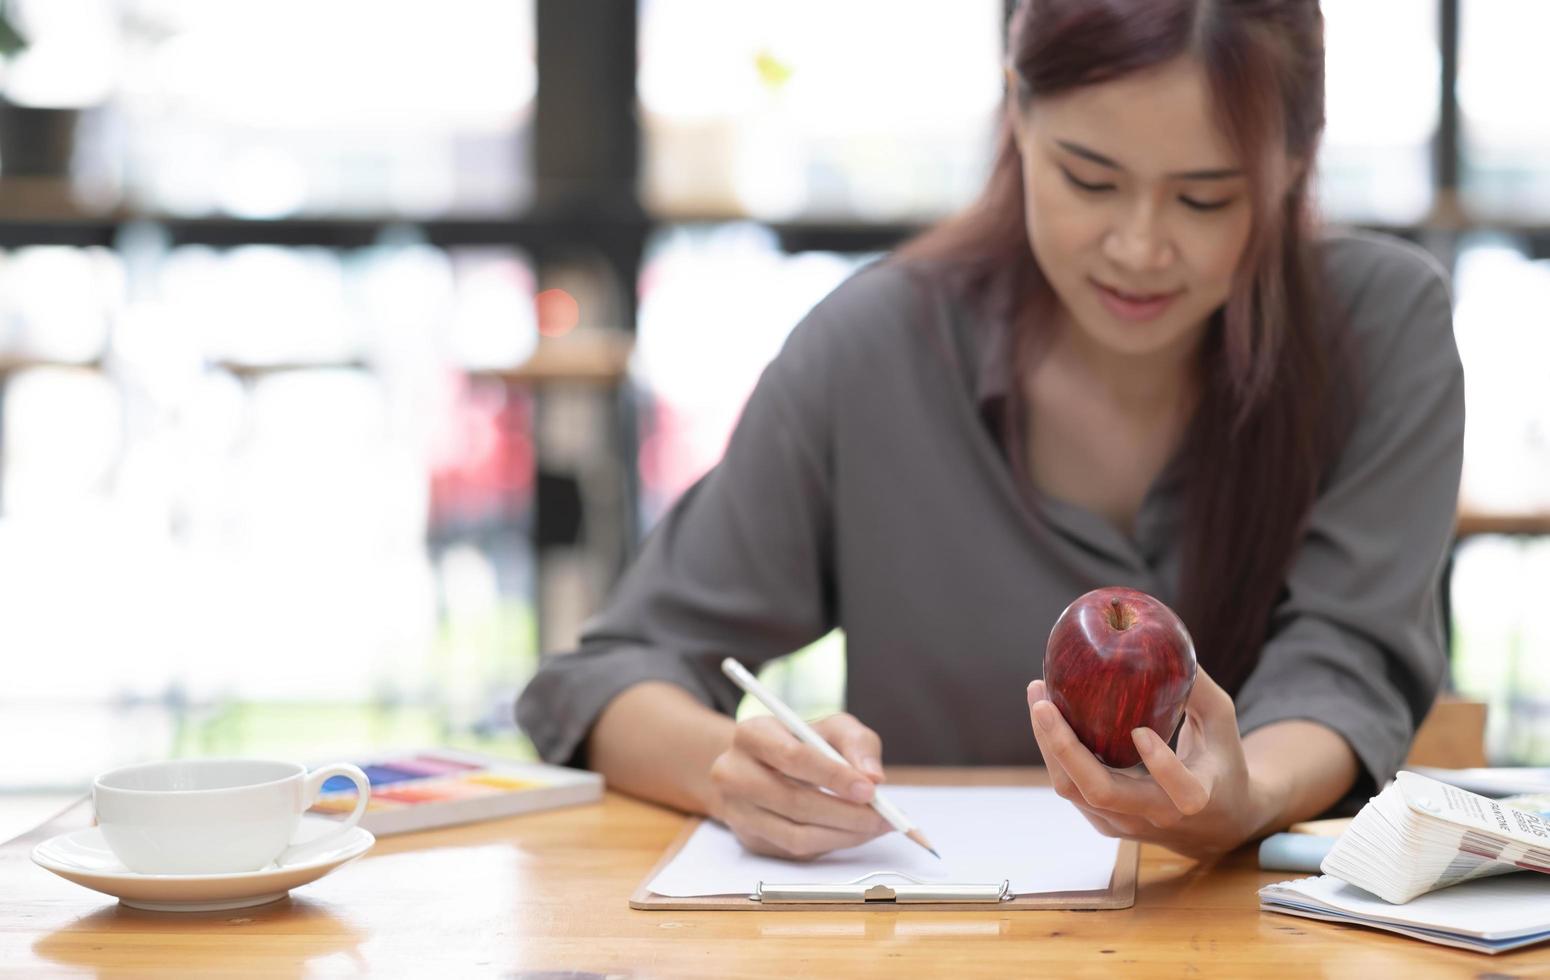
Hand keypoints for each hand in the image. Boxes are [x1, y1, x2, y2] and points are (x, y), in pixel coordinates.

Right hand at [707, 712, 891, 860]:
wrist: (763, 765)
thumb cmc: (802, 742)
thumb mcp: (831, 728)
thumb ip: (856, 744)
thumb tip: (873, 777)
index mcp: (752, 734)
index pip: (794, 758)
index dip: (834, 776)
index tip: (870, 790)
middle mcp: (733, 772)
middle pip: (794, 802)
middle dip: (846, 814)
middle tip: (883, 818)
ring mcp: (736, 811)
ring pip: (795, 835)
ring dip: (843, 836)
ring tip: (874, 828)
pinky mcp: (748, 839)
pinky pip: (794, 851)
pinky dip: (830, 845)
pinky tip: (852, 833)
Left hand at [1027, 669, 1280, 860]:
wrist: (1214, 824)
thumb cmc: (1221, 761)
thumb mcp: (1222, 723)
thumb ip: (1198, 687)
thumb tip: (1166, 640)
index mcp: (1198, 798)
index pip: (1181, 792)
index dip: (1161, 765)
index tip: (1142, 730)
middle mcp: (1156, 816)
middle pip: (1101, 792)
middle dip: (1066, 748)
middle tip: (1044, 704)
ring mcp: (1124, 824)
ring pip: (1074, 790)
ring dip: (1049, 744)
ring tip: (1038, 696)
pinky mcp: (1102, 821)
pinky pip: (1070, 787)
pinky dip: (1053, 751)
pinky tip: (1046, 713)